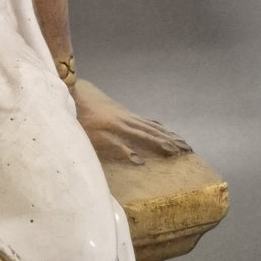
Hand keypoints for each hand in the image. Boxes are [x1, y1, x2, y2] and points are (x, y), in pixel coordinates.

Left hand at [72, 79, 190, 165]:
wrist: (73, 99)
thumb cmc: (81, 124)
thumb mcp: (95, 140)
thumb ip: (117, 150)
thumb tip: (140, 160)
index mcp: (122, 128)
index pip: (148, 138)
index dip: (164, 146)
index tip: (179, 153)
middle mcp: (128, 120)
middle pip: (154, 131)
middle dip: (171, 140)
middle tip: (188, 147)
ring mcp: (125, 115)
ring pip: (150, 124)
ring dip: (166, 132)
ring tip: (179, 138)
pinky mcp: (120, 114)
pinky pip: (143, 120)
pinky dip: (155, 125)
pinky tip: (158, 126)